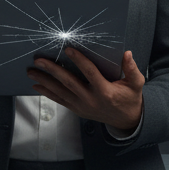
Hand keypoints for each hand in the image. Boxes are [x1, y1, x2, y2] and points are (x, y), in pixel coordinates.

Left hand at [28, 48, 143, 133]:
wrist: (126, 120)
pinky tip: (37, 86)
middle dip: (52, 70)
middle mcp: (91, 99)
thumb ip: (132, 69)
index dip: (78, 60)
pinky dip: (47, 93)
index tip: (68, 49)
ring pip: (60, 92)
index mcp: (105, 91)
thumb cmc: (130, 99)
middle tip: (39, 60)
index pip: (89, 72)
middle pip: (68, 82)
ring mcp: (82, 106)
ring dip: (44, 81)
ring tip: (32, 72)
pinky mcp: (77, 110)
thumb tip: (127, 53)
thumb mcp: (136, 84)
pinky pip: (60, 100)